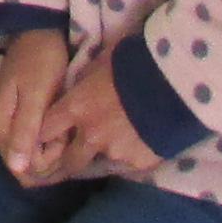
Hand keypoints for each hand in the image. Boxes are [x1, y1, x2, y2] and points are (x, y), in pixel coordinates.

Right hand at [0, 28, 76, 181]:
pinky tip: (61, 130)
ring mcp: (0, 130)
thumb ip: (25, 132)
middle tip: (67, 128)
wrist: (37, 35)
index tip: (65, 133)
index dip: (50, 158)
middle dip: (52, 156)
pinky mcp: (11, 124)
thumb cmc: (40, 62)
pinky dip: (48, 145)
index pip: (25, 168)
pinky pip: (29, 148)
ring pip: (29, 161)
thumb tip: (17, 169)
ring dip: (52, 151)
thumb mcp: (36, 96)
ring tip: (66, 126)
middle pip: (26, 167)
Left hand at [33, 64, 166, 186]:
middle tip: (82, 150)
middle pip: (71, 160)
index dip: (49, 132)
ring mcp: (116, 152)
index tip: (53, 132)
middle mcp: (91, 136)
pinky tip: (149, 137)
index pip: (46, 129)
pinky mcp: (140, 162)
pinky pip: (133, 161)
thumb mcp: (102, 61)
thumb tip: (79, 83)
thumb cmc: (134, 60)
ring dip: (111, 150)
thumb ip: (87, 79)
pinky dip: (137, 152)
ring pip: (105, 159)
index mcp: (77, 108)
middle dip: (74, 157)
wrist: (175, 79)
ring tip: (128, 135)